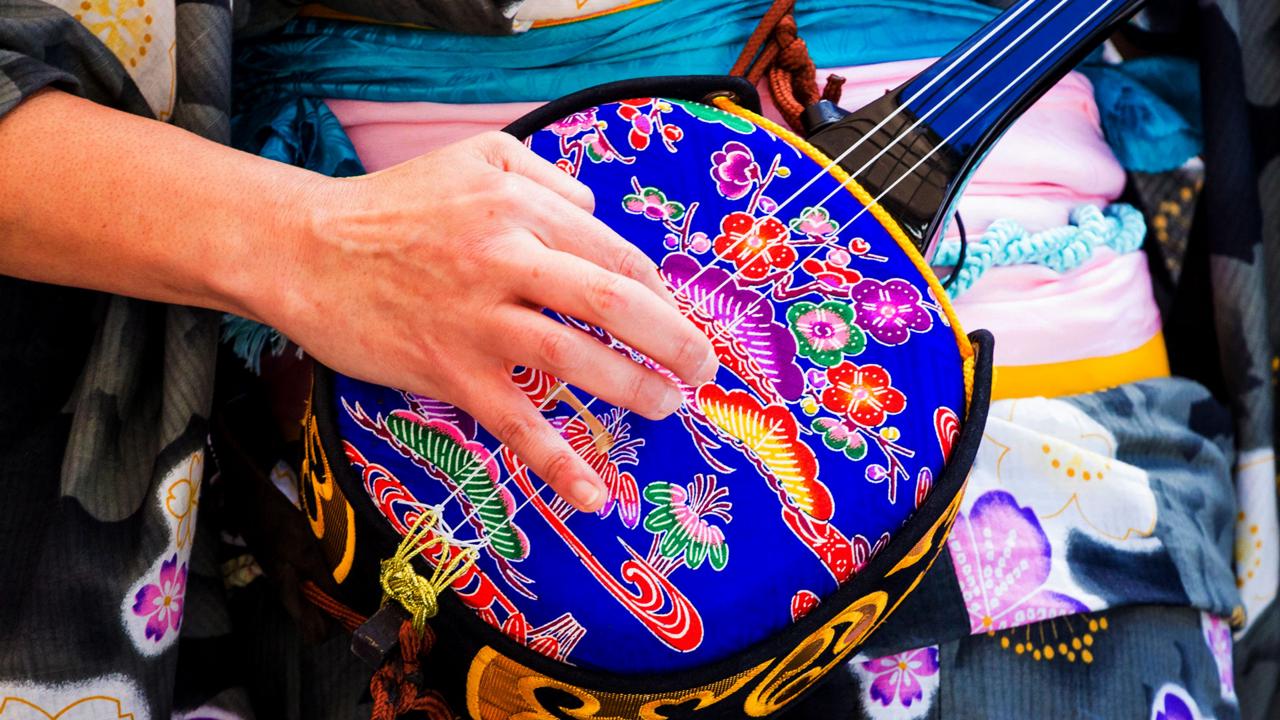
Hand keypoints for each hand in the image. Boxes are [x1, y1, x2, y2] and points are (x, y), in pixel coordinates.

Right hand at [268, 132, 718, 511]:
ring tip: (669, 406)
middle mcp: (506, 258)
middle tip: (704, 367)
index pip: (612, 253)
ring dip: (634, 388)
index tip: (674, 318)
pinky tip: (594, 495)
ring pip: (576, 358)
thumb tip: (598, 211)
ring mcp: (478, 320)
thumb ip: (547, 177)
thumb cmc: (392, 206)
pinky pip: (516, 423)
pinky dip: (558, 463)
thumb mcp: (475, 157)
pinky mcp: (450, 371)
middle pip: (613, 301)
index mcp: (519, 206)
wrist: (303, 250)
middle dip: (673, 338)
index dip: (656, 292)